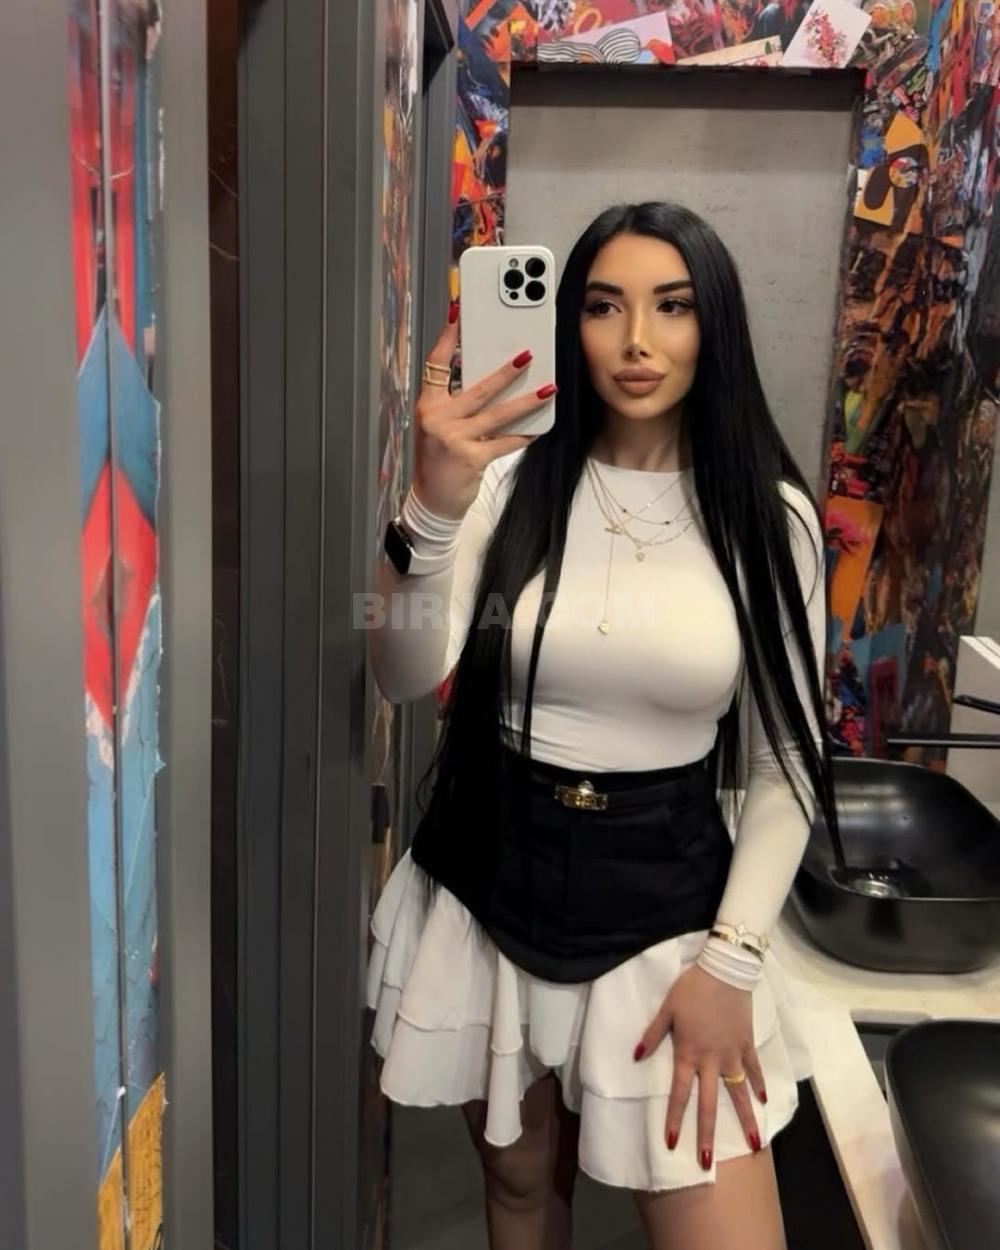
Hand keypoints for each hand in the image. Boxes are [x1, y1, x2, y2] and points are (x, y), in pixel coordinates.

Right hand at [412, 300, 556, 520]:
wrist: (431, 499)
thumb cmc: (436, 460)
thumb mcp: (436, 426)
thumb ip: (455, 403)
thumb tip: (487, 378)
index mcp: (428, 406)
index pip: (436, 365)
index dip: (447, 339)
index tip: (458, 314)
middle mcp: (439, 419)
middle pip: (478, 388)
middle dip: (505, 371)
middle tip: (528, 354)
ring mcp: (455, 439)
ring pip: (497, 414)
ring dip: (526, 401)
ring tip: (549, 388)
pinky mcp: (472, 458)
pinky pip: (505, 442)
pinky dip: (523, 435)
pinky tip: (540, 427)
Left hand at [634, 963, 766, 1170]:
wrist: (723, 970)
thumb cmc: (691, 989)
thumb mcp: (666, 1009)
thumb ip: (652, 1034)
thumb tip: (636, 1056)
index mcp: (688, 1053)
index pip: (679, 1094)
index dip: (674, 1120)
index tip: (672, 1144)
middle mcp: (710, 1060)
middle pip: (709, 1104)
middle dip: (707, 1134)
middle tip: (707, 1162)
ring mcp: (732, 1054)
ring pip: (738, 1093)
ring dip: (745, 1119)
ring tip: (754, 1144)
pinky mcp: (747, 1044)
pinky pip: (754, 1069)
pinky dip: (759, 1085)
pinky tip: (764, 1102)